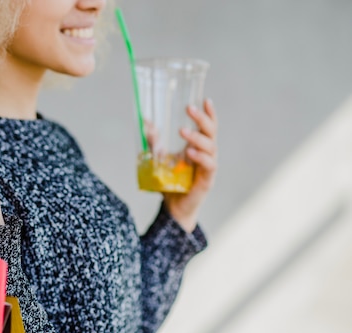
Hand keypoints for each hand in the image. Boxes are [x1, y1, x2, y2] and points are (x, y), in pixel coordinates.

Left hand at [163, 98, 217, 231]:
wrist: (174, 208)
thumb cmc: (171, 182)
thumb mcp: (159, 158)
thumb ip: (155, 142)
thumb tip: (146, 122)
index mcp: (199, 147)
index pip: (208, 127)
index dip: (209, 114)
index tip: (205, 99)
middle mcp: (207, 155)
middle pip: (211, 132)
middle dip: (202, 119)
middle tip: (189, 108)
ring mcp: (208, 167)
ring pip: (210, 147)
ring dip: (197, 137)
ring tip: (182, 131)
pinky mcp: (207, 180)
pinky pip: (209, 165)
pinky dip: (200, 157)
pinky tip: (190, 152)